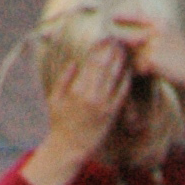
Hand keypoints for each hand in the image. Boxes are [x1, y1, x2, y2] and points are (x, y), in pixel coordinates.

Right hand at [39, 40, 131, 167]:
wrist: (69, 148)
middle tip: (118, 37)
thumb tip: (74, 62)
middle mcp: (92, 95)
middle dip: (111, 50)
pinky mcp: (111, 114)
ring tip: (124, 48)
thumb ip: (64, 79)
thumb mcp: (55, 98)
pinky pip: (122, 94)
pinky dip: (125, 80)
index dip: (98, 47)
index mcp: (77, 89)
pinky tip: (129, 70)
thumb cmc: (59, 123)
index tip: (103, 36)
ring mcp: (104, 105)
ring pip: (115, 77)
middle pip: (105, 66)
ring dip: (120, 61)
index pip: (90, 62)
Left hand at [114, 16, 184, 107]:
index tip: (112, 16)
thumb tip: (131, 39)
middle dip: (122, 43)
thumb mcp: (172, 38)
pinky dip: (141, 72)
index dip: (124, 16)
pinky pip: (138, 66)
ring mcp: (154, 44)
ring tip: (141, 66)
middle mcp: (157, 30)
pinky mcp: (153, 59)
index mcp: (162, 21)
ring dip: (134, 62)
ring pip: (134, 54)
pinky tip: (150, 73)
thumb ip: (154, 35)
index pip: (138, 16)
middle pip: (131, 36)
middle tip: (114, 45)